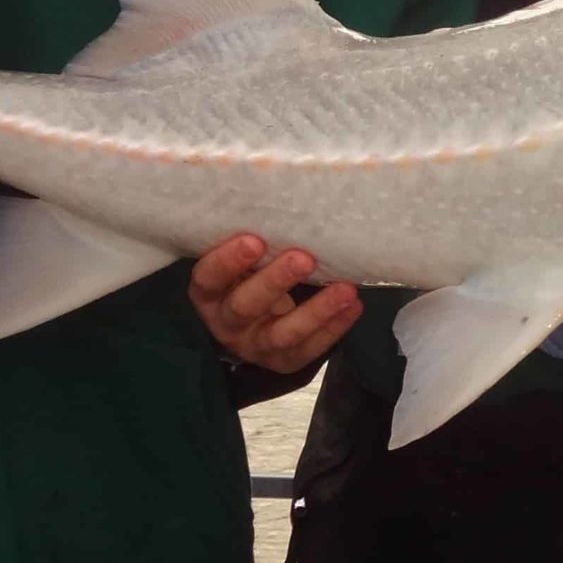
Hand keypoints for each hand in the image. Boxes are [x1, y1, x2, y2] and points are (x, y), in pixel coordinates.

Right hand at [189, 235, 361, 373]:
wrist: (253, 323)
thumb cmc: (250, 274)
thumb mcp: (243, 260)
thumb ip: (253, 242)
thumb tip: (288, 200)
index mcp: (209, 292)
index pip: (209, 277)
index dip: (228, 261)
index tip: (254, 240)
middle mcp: (226, 322)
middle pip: (245, 306)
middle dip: (275, 281)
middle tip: (304, 258)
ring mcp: (254, 346)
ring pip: (281, 335)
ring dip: (316, 311)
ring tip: (345, 289)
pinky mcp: (282, 362)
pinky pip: (308, 349)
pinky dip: (333, 327)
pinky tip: (353, 305)